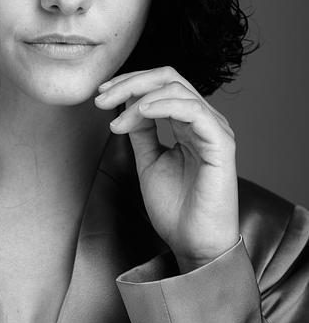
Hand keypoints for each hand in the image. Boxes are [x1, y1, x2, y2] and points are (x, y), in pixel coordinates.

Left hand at [95, 66, 238, 272]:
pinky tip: (142, 112)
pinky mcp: (221, 143)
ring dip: (139, 97)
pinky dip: (164, 105)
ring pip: (177, 89)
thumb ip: (141, 131)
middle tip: (102, 99)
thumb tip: (125, 103)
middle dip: (130, 82)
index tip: (100, 96)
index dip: (129, 83)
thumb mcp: (148, 161)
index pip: (161, 84)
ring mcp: (214, 130)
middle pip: (168, 78)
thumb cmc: (176, 209)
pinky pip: (194, 110)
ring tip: (116, 120)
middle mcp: (204, 120)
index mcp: (189, 123)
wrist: (194, 244)